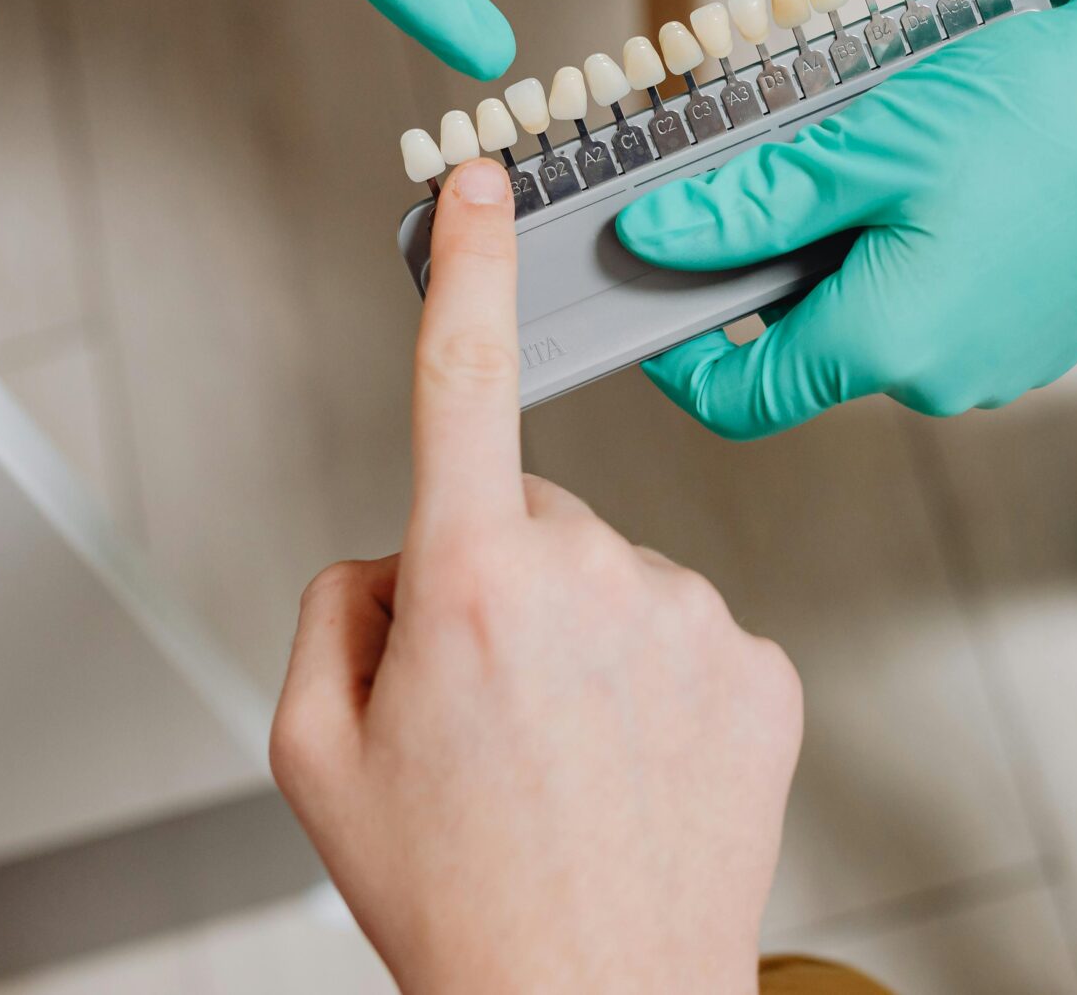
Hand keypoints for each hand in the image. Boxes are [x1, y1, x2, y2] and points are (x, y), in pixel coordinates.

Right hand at [269, 159, 801, 994]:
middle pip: (531, 516)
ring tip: (566, 763)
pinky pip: (687, 634)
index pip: (463, 382)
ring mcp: (695, 618)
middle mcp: (595, 575)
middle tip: (487, 717)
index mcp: (470, 581)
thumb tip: (401, 552)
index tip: (484, 182)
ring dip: (584, 641)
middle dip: (501, 582)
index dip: (470, 268)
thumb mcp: (312, 753)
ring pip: (614, 579)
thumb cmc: (451, 894)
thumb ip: (335, 606)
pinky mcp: (764, 668)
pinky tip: (636, 766)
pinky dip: (657, 681)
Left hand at [614, 0, 1076, 435]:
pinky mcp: (1037, 331)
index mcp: (891, 344)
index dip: (677, 352)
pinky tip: (938, 172)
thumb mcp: (866, 145)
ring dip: (844, 252)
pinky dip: (908, 251)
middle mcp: (945, 380)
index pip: (740, 397)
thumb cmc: (1040, 113)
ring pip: (874, 320)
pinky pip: (937, 307)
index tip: (650, 280)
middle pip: (806, 348)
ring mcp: (1000, 363)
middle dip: (770, 270)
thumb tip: (653, 238)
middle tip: (769, 167)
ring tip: (871, 152)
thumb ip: (751, 206)